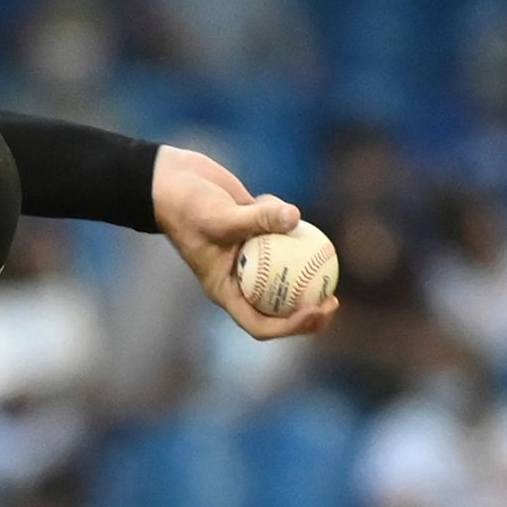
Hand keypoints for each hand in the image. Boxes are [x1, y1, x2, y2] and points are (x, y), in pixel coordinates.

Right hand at [152, 145, 338, 340]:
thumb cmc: (186, 206)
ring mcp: (250, 256)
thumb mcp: (220, 216)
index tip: (314, 310)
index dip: (289, 325)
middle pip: (279, 307)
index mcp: (226, 289)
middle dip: (309, 309)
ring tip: (324, 249)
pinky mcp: (256, 231)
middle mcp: (239, 278)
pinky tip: (270, 199)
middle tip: (332, 299)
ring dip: (301, 258)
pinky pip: (282, 232)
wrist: (173, 181)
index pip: (259, 323)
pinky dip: (283, 216)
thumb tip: (296, 217)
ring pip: (285, 268)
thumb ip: (258, 219)